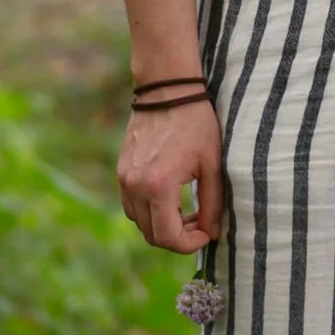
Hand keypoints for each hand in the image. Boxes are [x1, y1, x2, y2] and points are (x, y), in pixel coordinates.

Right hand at [119, 99, 227, 250]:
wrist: (167, 90)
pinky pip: (132, 205)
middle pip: (151, 234)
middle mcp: (135, 186)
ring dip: (163, 226)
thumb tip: (212, 232)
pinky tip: (171, 198)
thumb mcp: (212, 164)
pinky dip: (150, 211)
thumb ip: (213, 203)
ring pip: (140, 222)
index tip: (207, 234)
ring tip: (188, 212)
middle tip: (201, 225)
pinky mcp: (121, 171)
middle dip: (178, 238)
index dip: (189, 244)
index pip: (167, 237)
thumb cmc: (195, 123)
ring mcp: (124, 179)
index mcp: (158, 186)